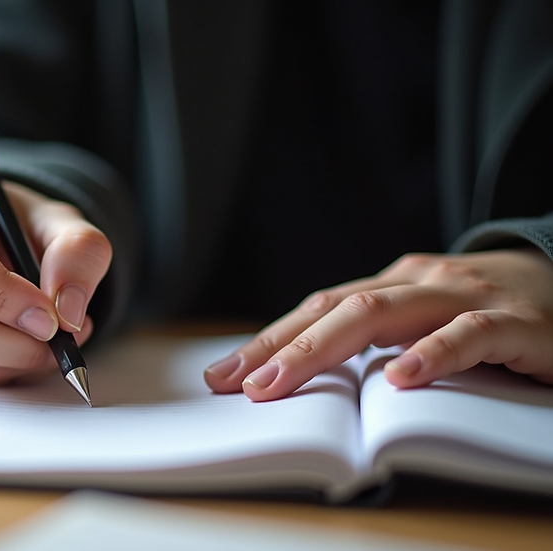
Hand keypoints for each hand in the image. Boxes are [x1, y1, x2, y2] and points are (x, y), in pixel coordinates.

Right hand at [0, 170, 111, 383]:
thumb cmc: (17, 224)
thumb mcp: (60, 220)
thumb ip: (78, 252)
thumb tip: (69, 313)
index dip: (4, 297)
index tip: (50, 316)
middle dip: (13, 344)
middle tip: (59, 339)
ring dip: (10, 359)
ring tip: (46, 335)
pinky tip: (16, 343)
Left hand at [204, 249, 552, 399]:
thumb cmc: (490, 309)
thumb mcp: (427, 319)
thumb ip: (379, 339)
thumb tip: (307, 374)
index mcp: (393, 284)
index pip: (318, 309)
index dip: (268, 340)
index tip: (222, 374)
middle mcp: (419, 281)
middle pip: (337, 308)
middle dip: (281, 347)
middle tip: (238, 384)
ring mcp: (465, 296)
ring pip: (384, 314)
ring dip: (324, 350)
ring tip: (281, 383)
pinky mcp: (514, 322)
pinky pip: (468, 334)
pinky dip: (433, 354)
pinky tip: (402, 378)